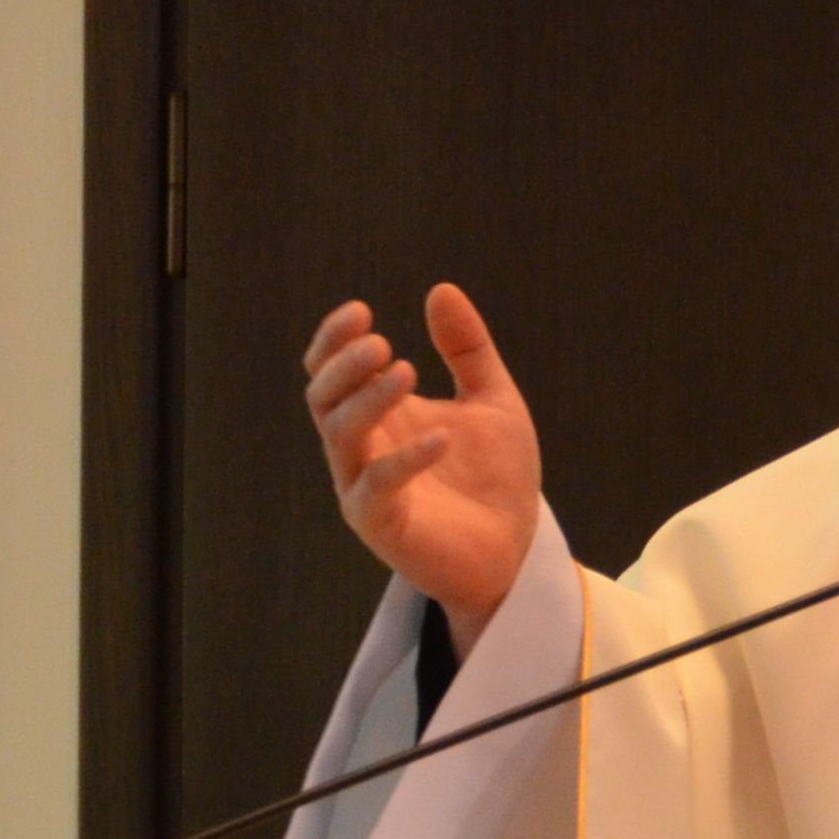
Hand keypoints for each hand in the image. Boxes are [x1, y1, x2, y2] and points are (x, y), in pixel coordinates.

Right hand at [303, 286, 543, 647]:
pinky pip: (377, 489)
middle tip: (380, 341)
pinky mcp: (384, 526)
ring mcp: (366, 488)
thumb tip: (441, 289)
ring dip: (367, 400)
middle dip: (344, 366)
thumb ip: (467, 349)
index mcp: (380, 415)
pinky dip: (405, 460)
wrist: (516, 549)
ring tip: (406, 371)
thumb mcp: (492, 401)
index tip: (361, 310)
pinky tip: (442, 438)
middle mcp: (362, 448)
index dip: (334, 340)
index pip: (330, 370)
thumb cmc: (495, 478)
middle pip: (322, 398)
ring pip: (340, 436)